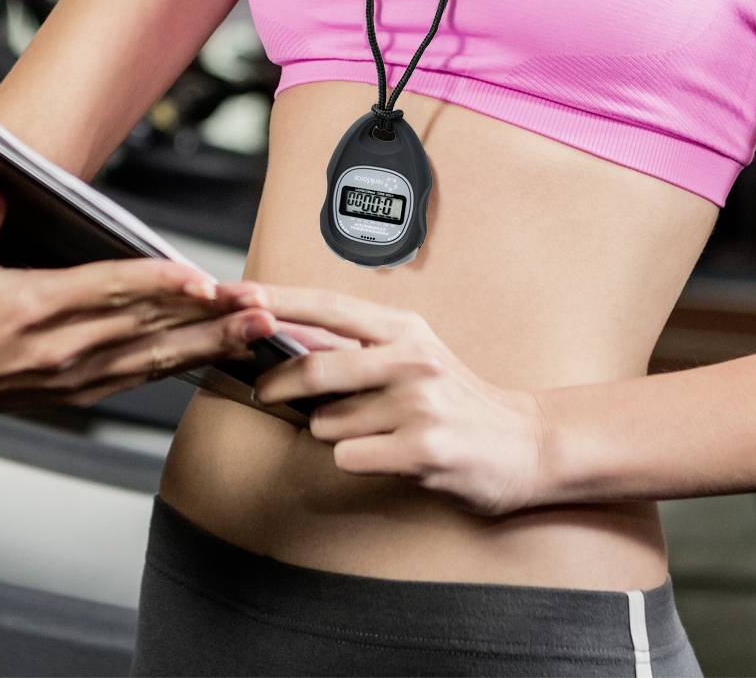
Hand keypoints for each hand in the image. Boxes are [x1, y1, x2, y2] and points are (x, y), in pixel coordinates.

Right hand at [0, 169, 274, 412]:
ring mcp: (70, 376)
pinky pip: (138, 379)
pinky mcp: (76, 393)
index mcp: (29, 307)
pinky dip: (181, 365)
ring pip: (153, 359)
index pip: (106, 290)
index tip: (201, 279)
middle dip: (208, 316)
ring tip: (259, 330)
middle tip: (260, 304)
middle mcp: (57, 348)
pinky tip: (219, 353)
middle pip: (146, 328)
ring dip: (210, 344)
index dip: (157, 284)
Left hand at [248, 285, 548, 518]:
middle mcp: (411, 358)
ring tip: (371, 432)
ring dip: (332, 432)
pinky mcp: (423, 449)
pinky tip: (389, 457)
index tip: (231, 295)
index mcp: (403, 329)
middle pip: (315, 366)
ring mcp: (418, 404)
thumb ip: (355, 346)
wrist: (525, 443)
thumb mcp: (412, 354)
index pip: (325, 306)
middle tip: (264, 391)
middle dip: (276, 382)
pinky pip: (351, 457)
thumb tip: (282, 336)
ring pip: (328, 421)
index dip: (274, 301)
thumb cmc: (455, 399)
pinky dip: (357, 460)